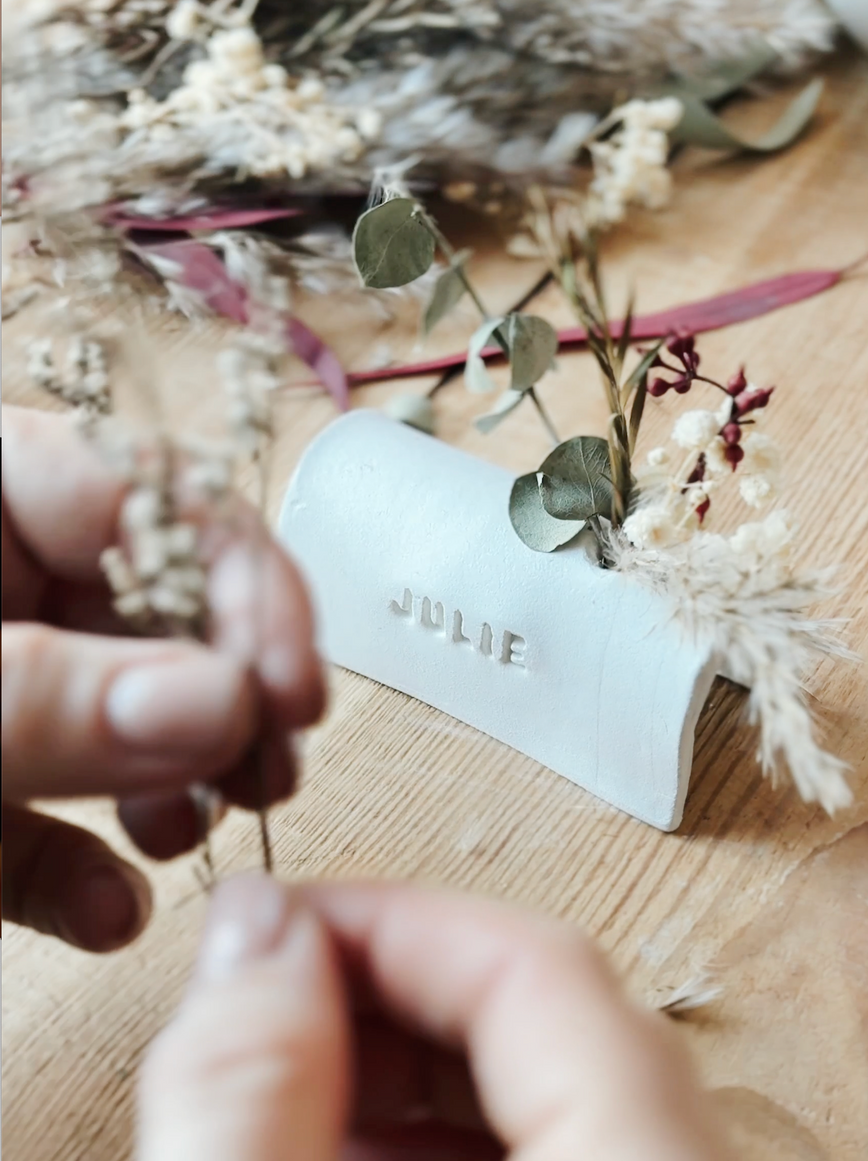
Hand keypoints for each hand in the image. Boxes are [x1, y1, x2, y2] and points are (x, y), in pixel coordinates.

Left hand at [2, 405, 325, 951]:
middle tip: (268, 769)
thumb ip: (53, 698)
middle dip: (225, 697)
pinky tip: (107, 911)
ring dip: (170, 779)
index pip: (156, 496)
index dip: (248, 583)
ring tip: (199, 829)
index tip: (292, 689)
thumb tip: (224, 703)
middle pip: (155, 611)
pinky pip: (35, 815)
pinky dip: (75, 869)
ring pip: (113, 712)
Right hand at [137, 876, 734, 1160]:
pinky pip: (554, 1153)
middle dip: (387, 992)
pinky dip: (435, 1147)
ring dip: (402, 1073)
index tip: (280, 919)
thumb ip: (256, 1102)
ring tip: (286, 1088)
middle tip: (269, 998)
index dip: (395, 918)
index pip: (544, 968)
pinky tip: (341, 1154)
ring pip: (549, 1091)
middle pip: (555, 1017)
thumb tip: (254, 938)